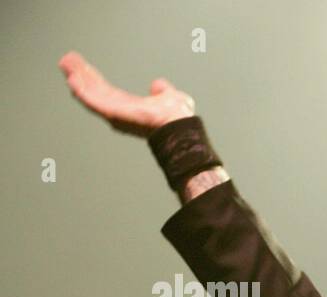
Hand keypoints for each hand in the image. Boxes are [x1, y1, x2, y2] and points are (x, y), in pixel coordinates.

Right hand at [58, 50, 195, 135]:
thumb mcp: (169, 96)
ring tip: (66, 64)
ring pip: (91, 94)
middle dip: (80, 75)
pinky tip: (72, 80)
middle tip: (67, 61)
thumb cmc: (178, 117)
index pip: (106, 91)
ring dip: (77, 79)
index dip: (93, 79)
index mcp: (130, 107)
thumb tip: (158, 85)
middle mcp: (120, 112)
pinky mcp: (114, 114)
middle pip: (95, 90)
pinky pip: (95, 103)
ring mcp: (116, 114)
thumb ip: (162, 90)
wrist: (180, 125)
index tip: (82, 67)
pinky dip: (83, 93)